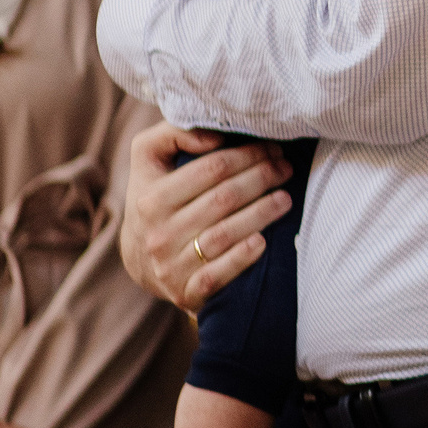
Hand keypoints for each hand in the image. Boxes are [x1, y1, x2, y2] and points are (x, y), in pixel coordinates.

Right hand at [121, 122, 293, 311]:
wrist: (142, 260)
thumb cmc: (157, 199)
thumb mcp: (149, 161)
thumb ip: (172, 135)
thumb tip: (213, 135)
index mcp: (151, 198)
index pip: (211, 169)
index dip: (247, 155)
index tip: (271, 148)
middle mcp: (158, 233)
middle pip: (224, 198)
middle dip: (262, 178)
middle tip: (285, 168)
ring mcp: (171, 265)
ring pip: (225, 234)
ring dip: (262, 213)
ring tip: (285, 198)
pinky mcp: (186, 292)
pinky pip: (217, 275)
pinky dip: (242, 258)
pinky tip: (263, 242)